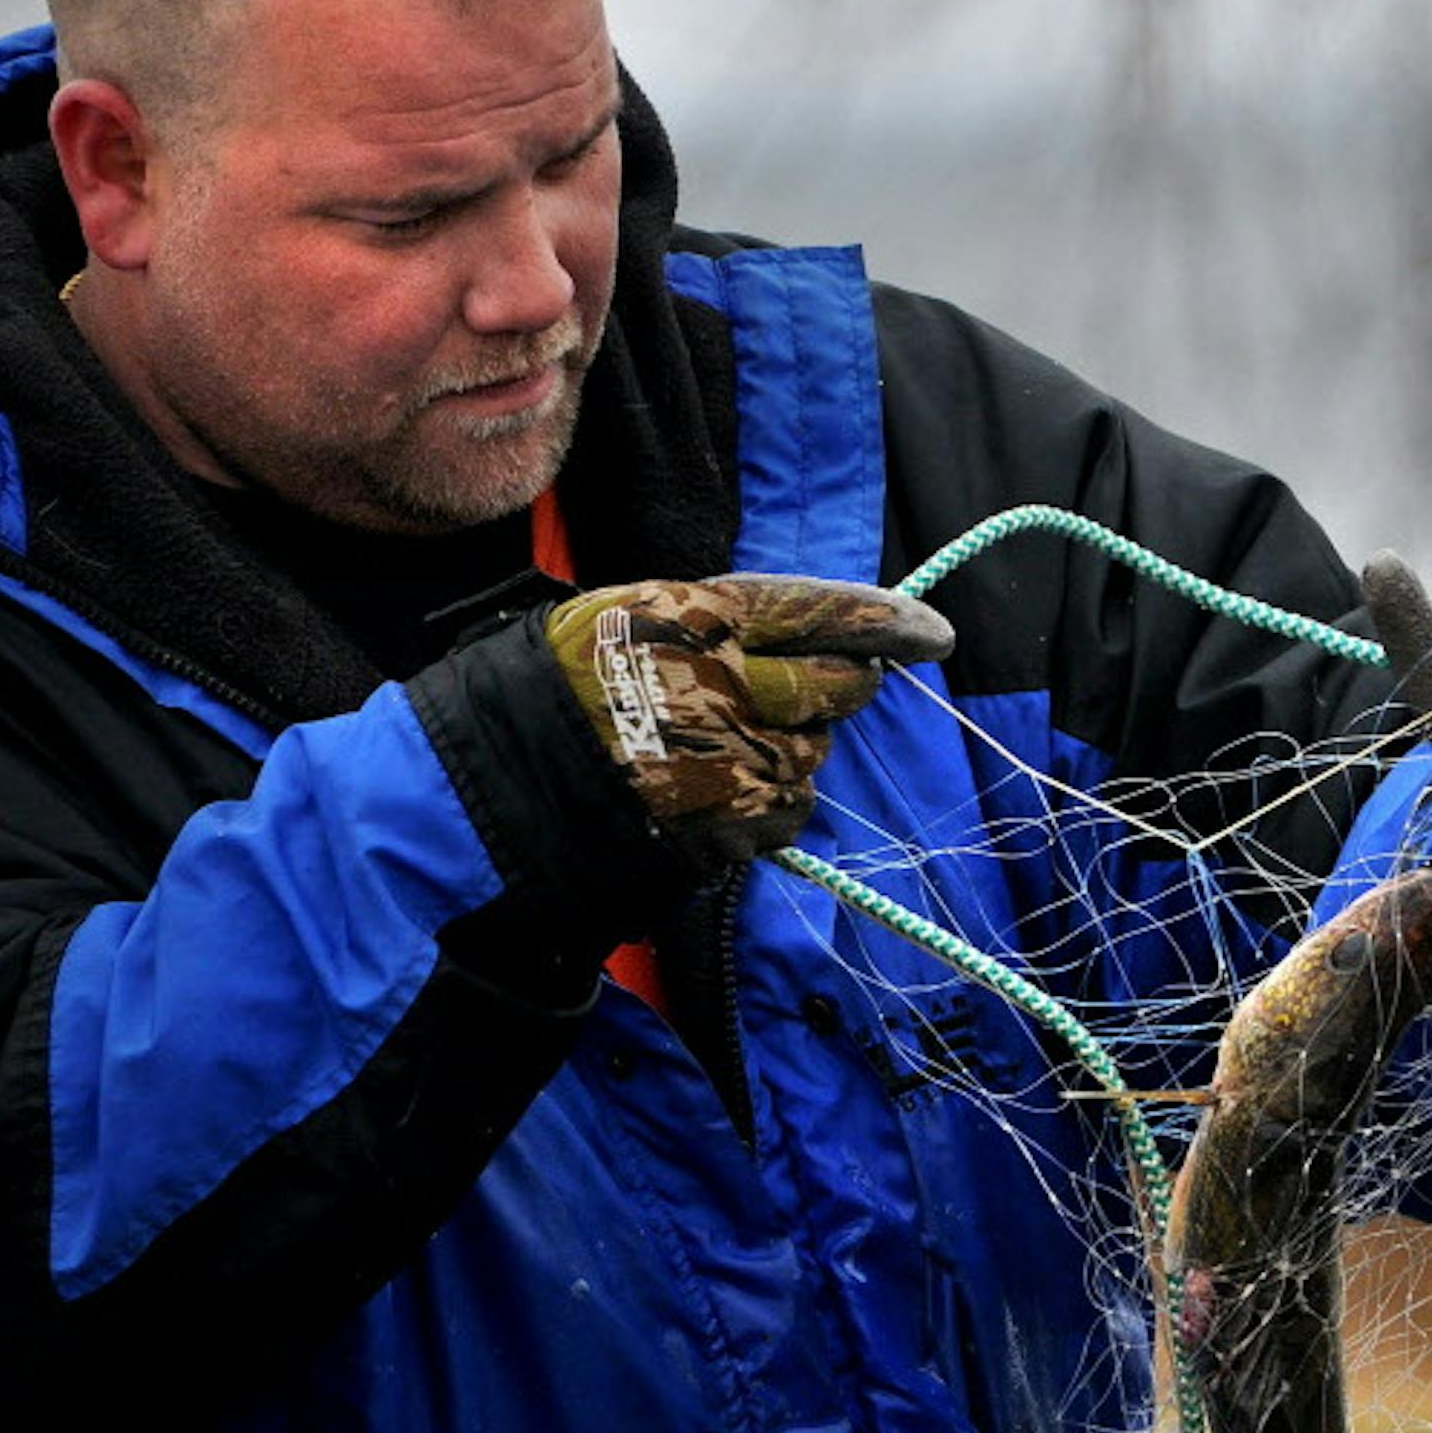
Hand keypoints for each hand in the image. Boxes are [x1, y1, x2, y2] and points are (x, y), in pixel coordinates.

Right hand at [544, 574, 952, 868]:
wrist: (497, 787)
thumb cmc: (553, 694)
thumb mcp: (626, 620)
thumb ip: (718, 625)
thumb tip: (809, 642)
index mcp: (696, 616)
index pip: (817, 609)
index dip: (884, 623)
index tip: (934, 636)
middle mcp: (726, 683)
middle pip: (837, 683)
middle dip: (845, 685)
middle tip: (820, 688)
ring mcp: (732, 757)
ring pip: (814, 751)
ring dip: (789, 749)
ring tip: (715, 748)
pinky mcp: (731, 823)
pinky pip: (790, 811)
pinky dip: (768, 806)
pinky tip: (711, 795)